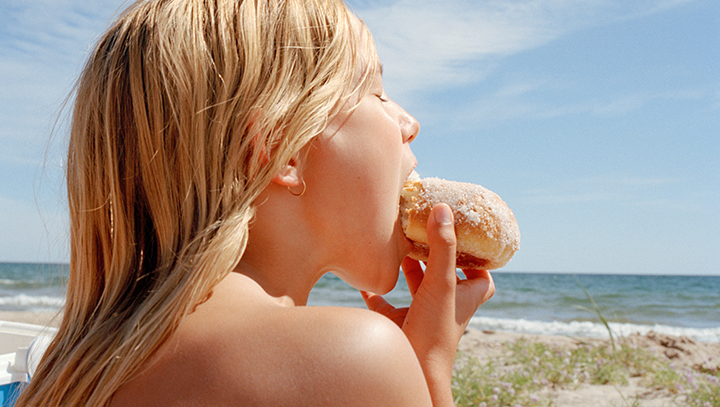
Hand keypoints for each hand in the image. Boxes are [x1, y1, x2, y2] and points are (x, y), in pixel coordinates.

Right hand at [363, 203, 494, 404]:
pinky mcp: (397, 324)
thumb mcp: (442, 282)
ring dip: (408, 267)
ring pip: (416, 286)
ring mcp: (420, 315)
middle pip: (445, 276)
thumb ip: (442, 247)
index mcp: (463, 298)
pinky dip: (376, 288)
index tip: (468, 237)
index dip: (478, 259)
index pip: (482, 277)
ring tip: (398, 242)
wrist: (414, 371)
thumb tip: (443, 209)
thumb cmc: (435, 331)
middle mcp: (444, 305)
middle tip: (425, 230)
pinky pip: (385, 303)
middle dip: (435, 254)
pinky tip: (367, 272)